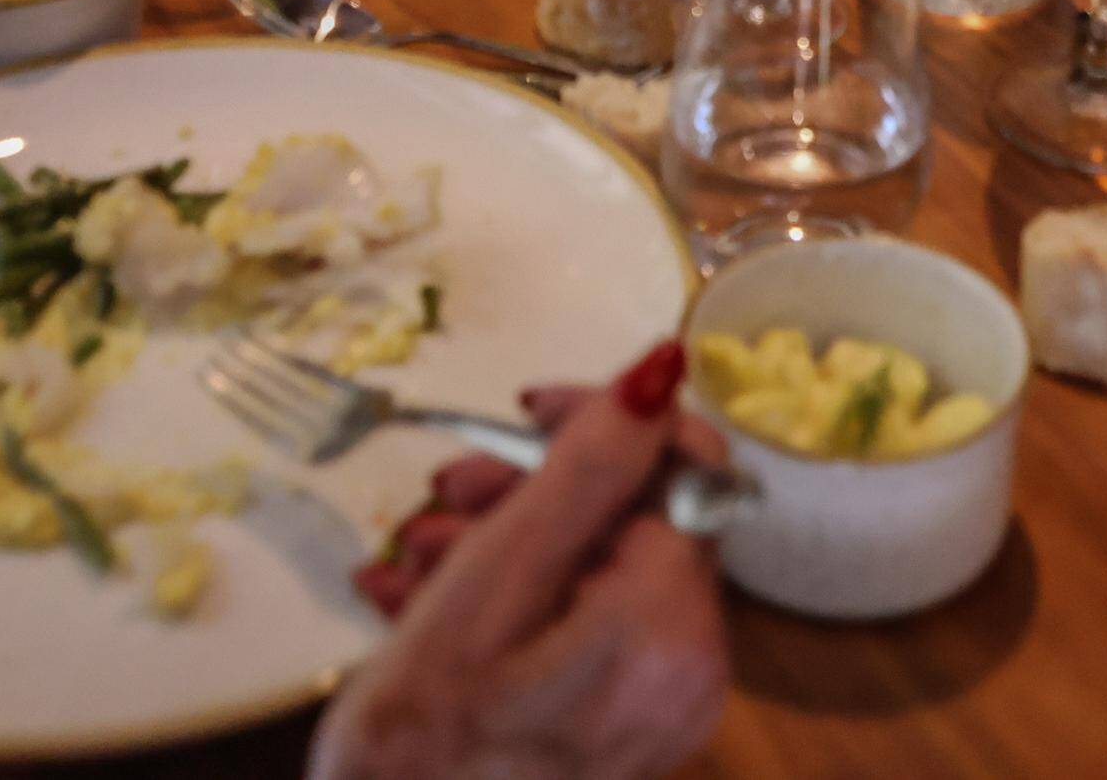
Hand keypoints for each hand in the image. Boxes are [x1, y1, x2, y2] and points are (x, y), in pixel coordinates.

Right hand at [318, 345, 731, 779]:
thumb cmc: (422, 741)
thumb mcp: (490, 582)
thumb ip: (587, 469)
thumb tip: (665, 365)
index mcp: (674, 628)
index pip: (687, 465)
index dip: (611, 420)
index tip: (524, 412)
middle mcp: (693, 670)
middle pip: (639, 520)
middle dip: (535, 489)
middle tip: (441, 491)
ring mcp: (663, 708)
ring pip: (602, 568)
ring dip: (507, 540)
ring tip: (413, 558)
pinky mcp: (628, 729)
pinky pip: (588, 626)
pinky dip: (516, 599)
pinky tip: (431, 603)